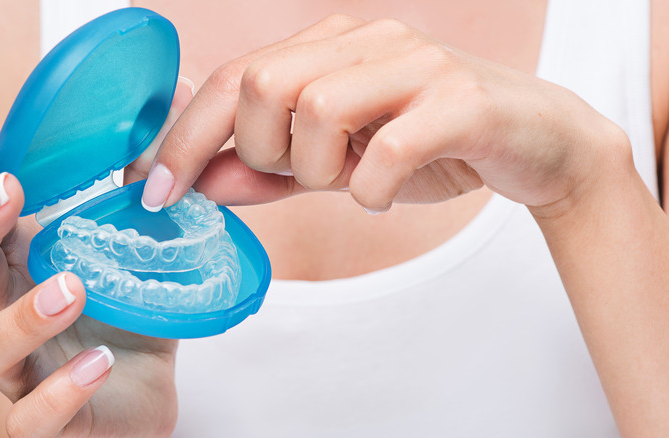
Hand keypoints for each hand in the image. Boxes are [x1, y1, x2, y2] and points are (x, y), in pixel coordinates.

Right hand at [0, 79, 192, 437]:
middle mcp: (8, 313)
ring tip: (70, 284)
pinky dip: (61, 391)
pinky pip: (34, 418)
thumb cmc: (127, 318)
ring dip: (23, 313)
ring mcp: (25, 370)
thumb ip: (143, 187)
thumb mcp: (139, 248)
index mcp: (20, 266)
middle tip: (6, 191)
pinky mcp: (52, 422)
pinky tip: (99, 363)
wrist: (143, 397)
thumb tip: (168, 106)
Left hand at [142, 15, 628, 216]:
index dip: (184, 136)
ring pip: (316, 109)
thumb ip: (270, 170)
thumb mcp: (335, 165)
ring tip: (355, 180)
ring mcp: (414, 62)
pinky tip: (388, 189)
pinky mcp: (458, 99)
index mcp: (329, 48)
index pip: (234, 77)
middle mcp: (365, 40)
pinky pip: (385, 147)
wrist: (538, 144)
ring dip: (321, 171)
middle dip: (264, 151)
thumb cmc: (430, 147)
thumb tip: (202, 182)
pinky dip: (373, 185)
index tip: (156, 190)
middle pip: (263, 83)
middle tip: (305, 175)